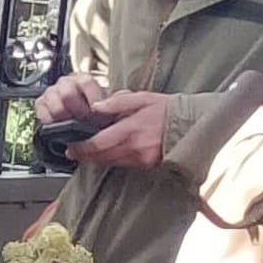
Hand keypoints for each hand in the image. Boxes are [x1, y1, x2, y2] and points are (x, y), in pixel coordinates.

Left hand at [46, 86, 173, 173]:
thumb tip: (95, 108)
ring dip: (97, 158)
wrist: (192, 122)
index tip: (70, 147)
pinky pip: (123, 164)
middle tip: (73, 152)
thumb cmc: (167, 108)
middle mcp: (135, 146)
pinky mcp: (147, 164)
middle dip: (85, 155)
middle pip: (102, 156)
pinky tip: (107, 153)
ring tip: (86, 152)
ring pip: (111, 162)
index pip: (99, 143)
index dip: (82, 147)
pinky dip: (112, 159)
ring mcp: (141, 158)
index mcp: (132, 128)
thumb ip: (117, 103)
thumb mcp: (142, 98)